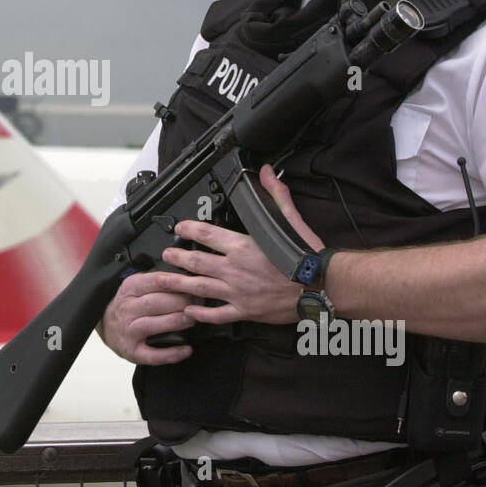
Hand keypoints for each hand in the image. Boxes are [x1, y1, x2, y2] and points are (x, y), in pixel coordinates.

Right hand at [100, 270, 195, 365]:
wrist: (107, 327)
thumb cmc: (131, 304)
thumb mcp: (138, 285)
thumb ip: (158, 279)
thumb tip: (188, 275)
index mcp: (130, 288)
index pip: (156, 281)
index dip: (178, 283)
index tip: (195, 284)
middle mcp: (127, 309)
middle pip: (156, 302)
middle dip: (181, 302)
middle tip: (200, 303)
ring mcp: (129, 331)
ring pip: (153, 325)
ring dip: (176, 322)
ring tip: (193, 320)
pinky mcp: (133, 351)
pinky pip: (153, 354)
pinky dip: (171, 354)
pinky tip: (187, 349)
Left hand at [159, 164, 325, 326]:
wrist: (322, 287)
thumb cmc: (308, 257)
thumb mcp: (291, 220)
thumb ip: (276, 195)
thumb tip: (267, 172)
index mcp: (243, 246)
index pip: (207, 235)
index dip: (188, 230)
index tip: (179, 228)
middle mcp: (235, 269)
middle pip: (196, 262)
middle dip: (176, 258)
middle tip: (165, 254)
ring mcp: (237, 292)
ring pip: (199, 288)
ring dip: (178, 283)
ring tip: (163, 280)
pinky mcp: (245, 311)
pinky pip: (217, 314)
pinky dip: (201, 313)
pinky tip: (190, 311)